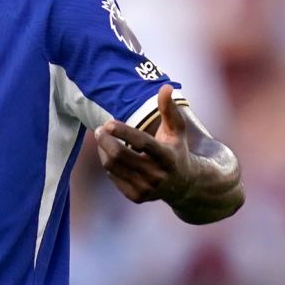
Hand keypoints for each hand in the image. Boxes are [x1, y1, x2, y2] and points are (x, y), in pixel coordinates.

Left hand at [94, 85, 192, 204]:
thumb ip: (170, 109)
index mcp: (168, 157)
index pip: (141, 143)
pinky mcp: (137, 197)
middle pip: (120, 155)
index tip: (108, 122)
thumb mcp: (177, 130)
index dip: (123, 132)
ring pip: (112, 166)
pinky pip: (113, 177)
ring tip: (103, 139)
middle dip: (105, 140)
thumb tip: (166, 87)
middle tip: (99, 129)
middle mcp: (158, 175)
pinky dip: (109, 164)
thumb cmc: (177, 150)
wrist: (185, 186)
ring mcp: (147, 189)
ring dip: (103, 150)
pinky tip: (112, 156)